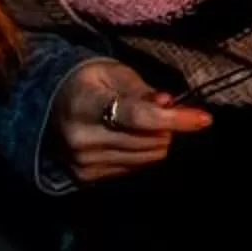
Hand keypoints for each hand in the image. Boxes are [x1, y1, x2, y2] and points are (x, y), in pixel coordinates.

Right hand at [51, 58, 211, 180]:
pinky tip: (124, 138)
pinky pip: (134, 168)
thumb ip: (142, 90)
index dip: (175, 119)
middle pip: (150, 141)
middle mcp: (81, 137)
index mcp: (85, 104)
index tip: (204, 118)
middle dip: (165, 127)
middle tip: (157, 111)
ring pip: (147, 158)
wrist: (47, 106)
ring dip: (155, 141)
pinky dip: (139, 153)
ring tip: (137, 124)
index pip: (139, 117)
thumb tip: (168, 103)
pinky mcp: (85, 176)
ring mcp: (82, 161)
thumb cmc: (88, 83)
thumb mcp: (114, 73)